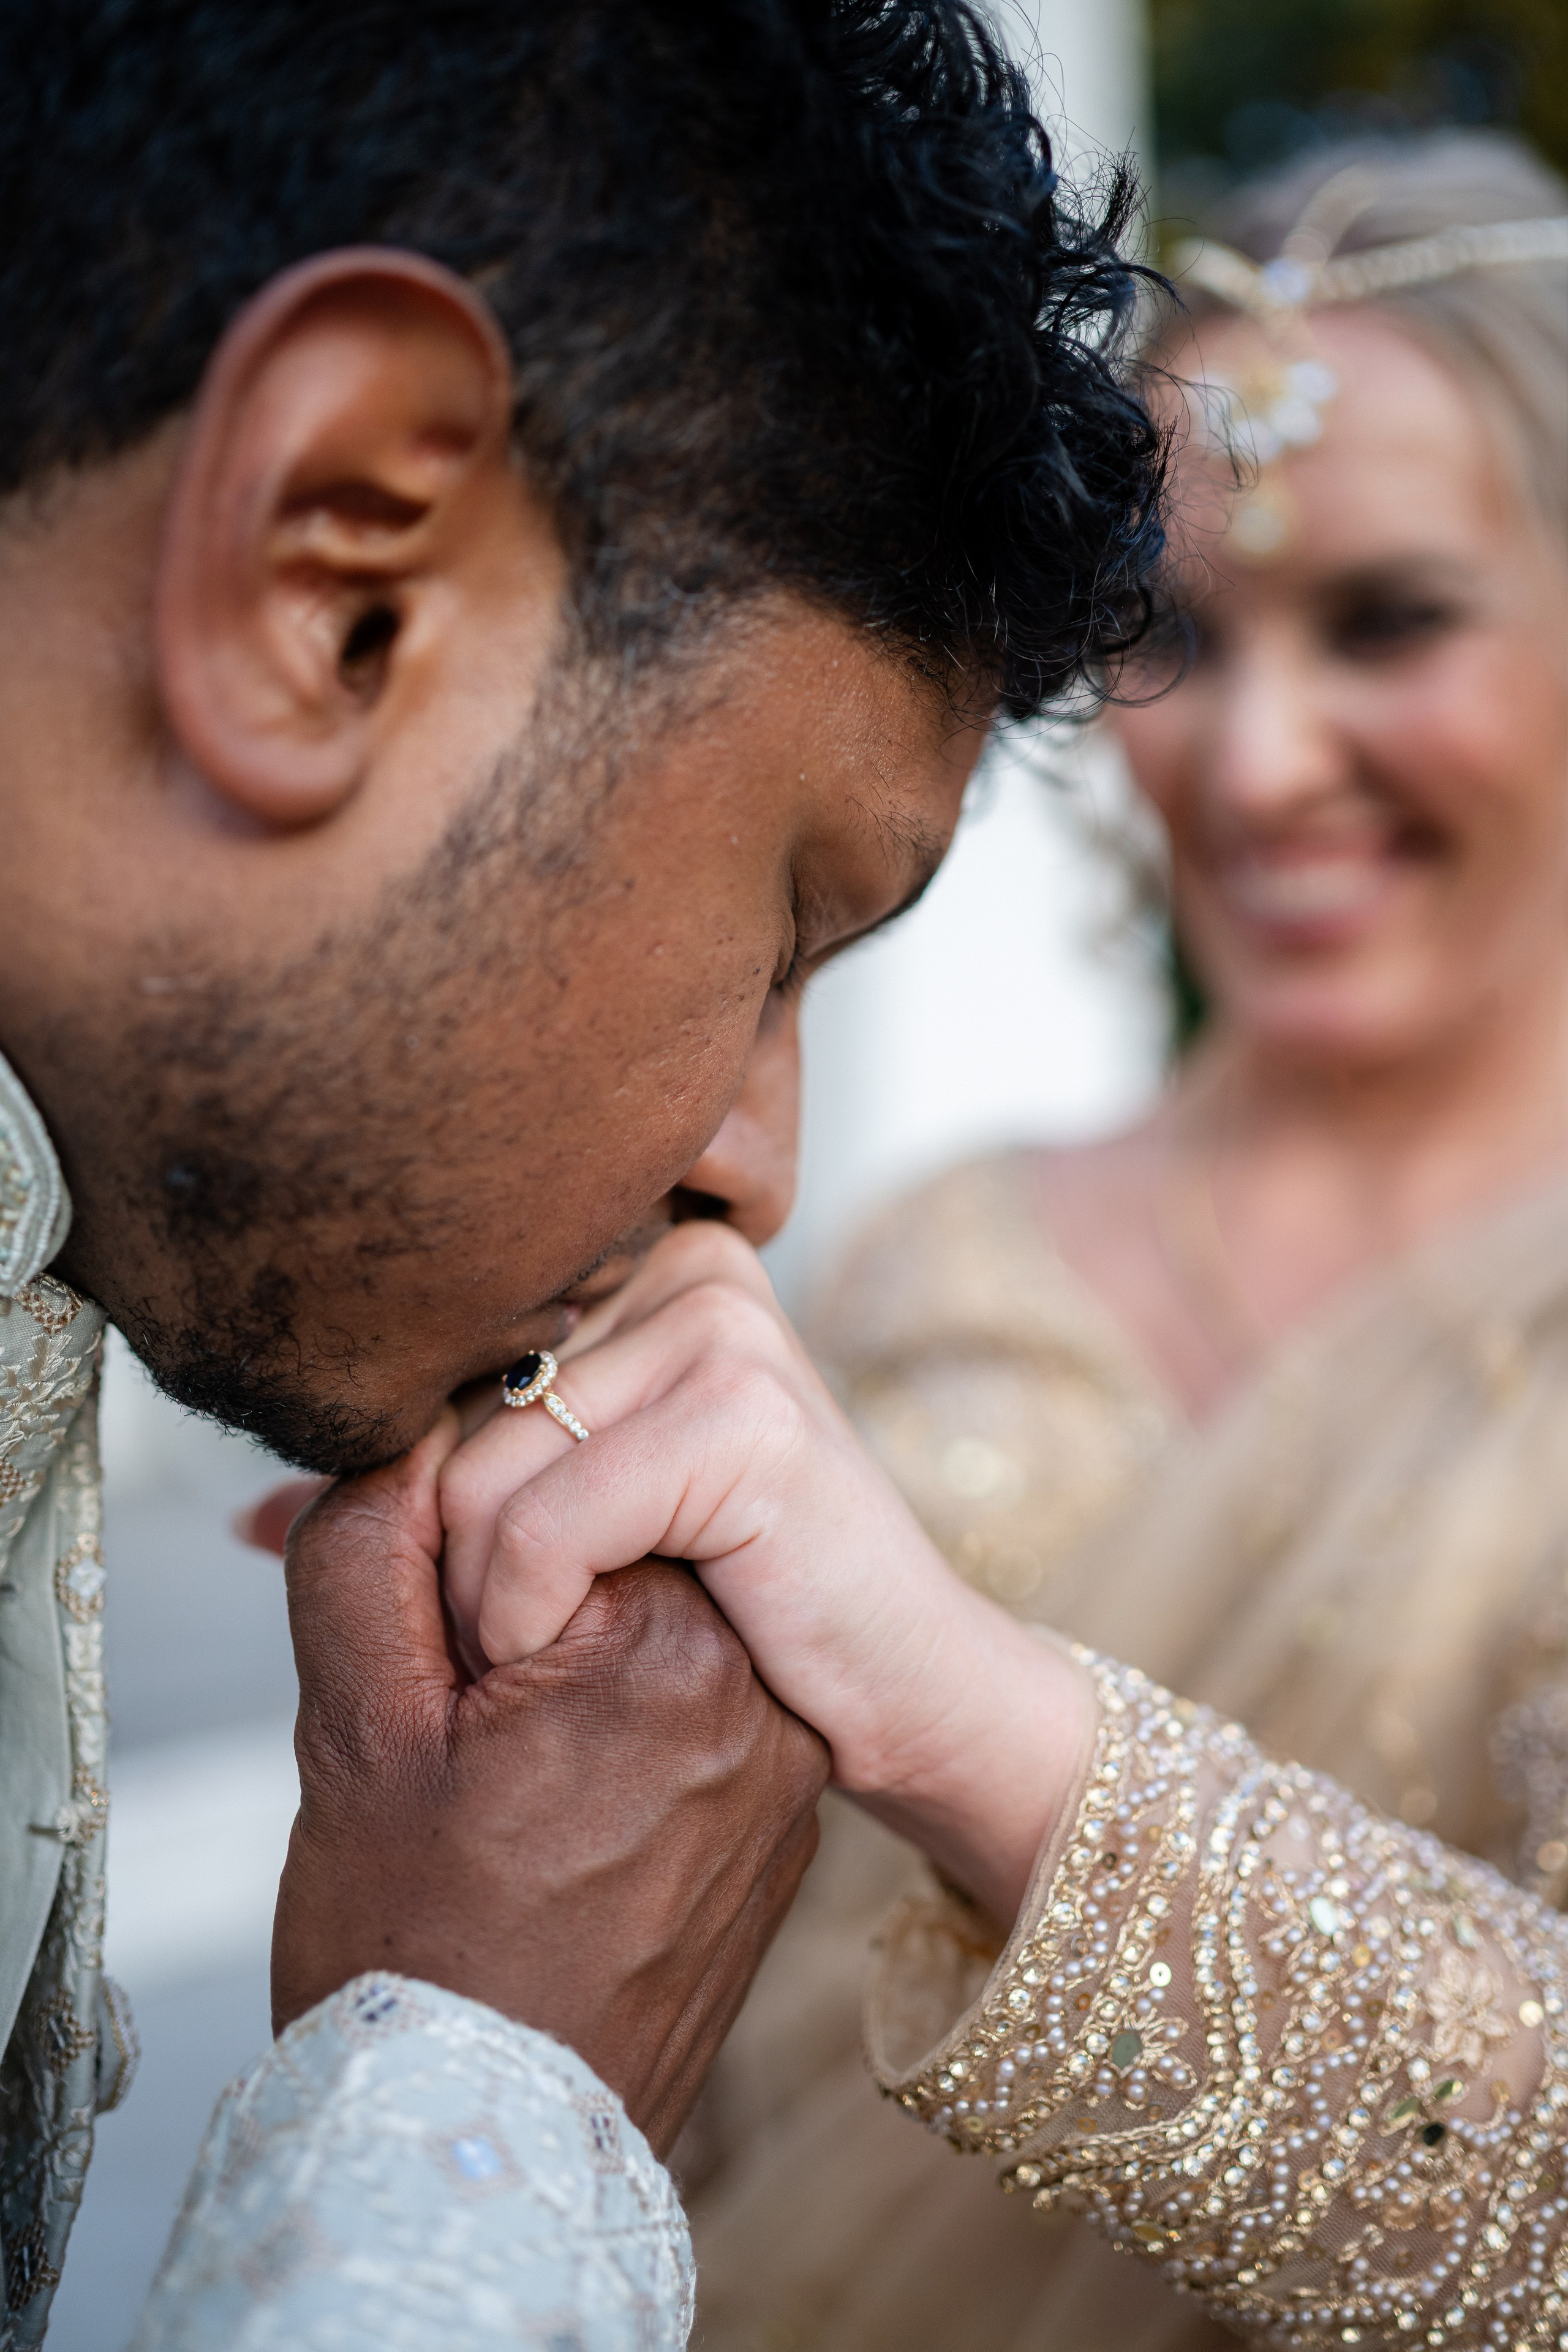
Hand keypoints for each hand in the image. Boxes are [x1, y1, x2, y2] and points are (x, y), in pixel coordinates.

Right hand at [272, 1414, 828, 2154]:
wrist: (489, 2139)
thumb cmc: (411, 1946)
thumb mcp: (355, 1722)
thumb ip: (371, 1538)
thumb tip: (416, 1428)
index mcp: (666, 1645)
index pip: (555, 1483)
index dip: (459, 1557)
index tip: (434, 1664)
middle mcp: (755, 1691)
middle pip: (610, 1542)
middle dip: (514, 1594)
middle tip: (457, 1714)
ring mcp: (781, 1759)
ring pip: (645, 1616)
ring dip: (563, 1649)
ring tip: (501, 1768)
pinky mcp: (782, 1811)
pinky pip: (689, 1700)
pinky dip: (614, 1715)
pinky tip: (553, 1802)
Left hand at [437, 1224, 1094, 1928]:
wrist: (903, 1687)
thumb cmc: (739, 1607)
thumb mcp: (565, 1527)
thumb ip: (428, 1498)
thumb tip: (247, 1514)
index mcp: (645, 1260)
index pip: (437, 1363)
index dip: (423, 1497)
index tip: (485, 1584)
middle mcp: (685, 1263)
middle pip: (446, 1420)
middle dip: (448, 1562)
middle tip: (519, 1639)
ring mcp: (722, 1330)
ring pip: (474, 1481)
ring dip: (482, 1609)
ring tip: (558, 1651)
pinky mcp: (741, 1419)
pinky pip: (539, 1531)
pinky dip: (530, 1621)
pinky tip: (585, 1654)